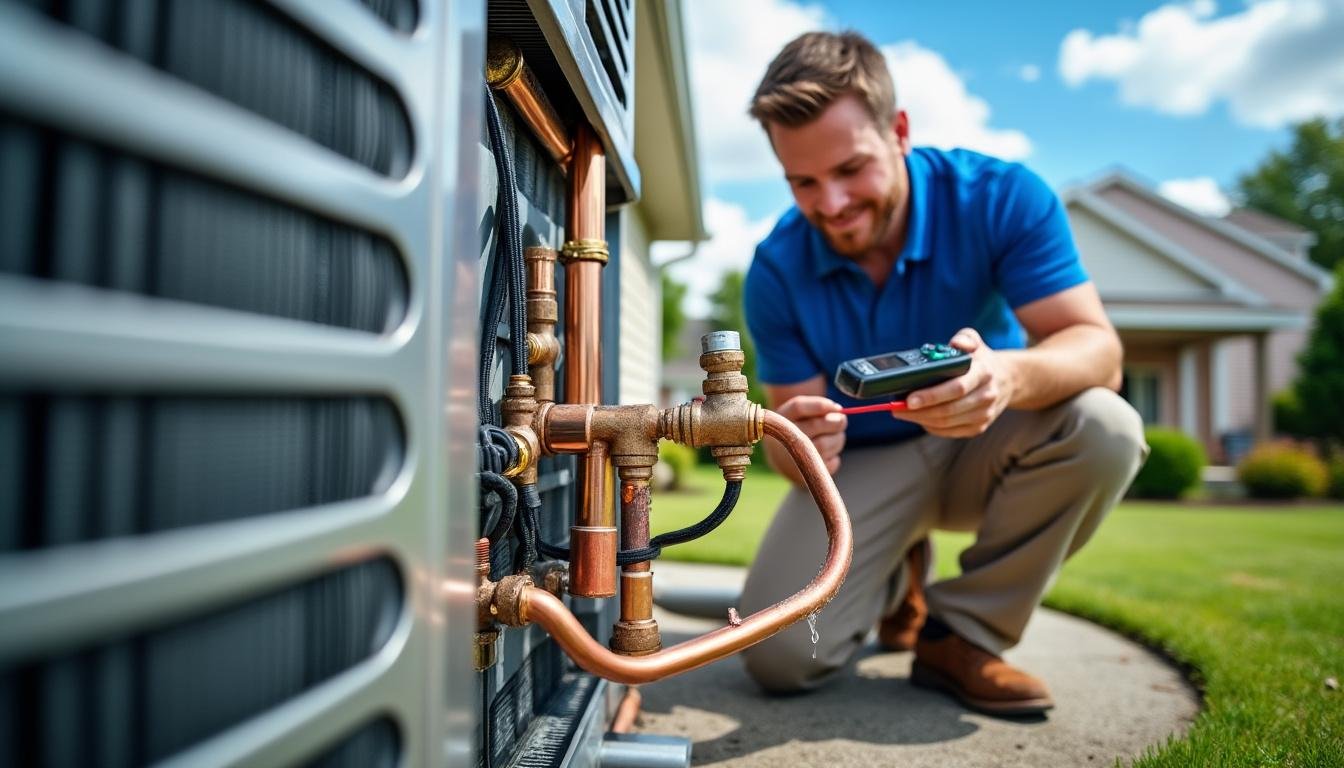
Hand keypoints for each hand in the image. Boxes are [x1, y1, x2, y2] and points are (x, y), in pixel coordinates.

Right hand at [776, 395, 846, 474]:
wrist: (780, 457)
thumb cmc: (796, 429)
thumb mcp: (798, 414)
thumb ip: (816, 407)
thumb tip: (838, 410)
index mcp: (779, 420)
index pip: (798, 407)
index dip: (821, 405)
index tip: (838, 407)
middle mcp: (783, 439)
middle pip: (816, 425)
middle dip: (837, 421)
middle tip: (842, 420)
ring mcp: (794, 458)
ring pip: (826, 444)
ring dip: (838, 439)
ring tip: (835, 437)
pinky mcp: (804, 476)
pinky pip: (832, 462)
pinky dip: (835, 456)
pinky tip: (827, 454)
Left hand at [894, 328, 1015, 437]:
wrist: (1006, 380)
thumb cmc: (981, 360)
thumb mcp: (975, 342)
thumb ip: (965, 338)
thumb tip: (956, 343)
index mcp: (983, 373)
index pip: (957, 388)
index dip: (932, 395)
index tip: (909, 398)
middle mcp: (986, 396)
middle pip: (948, 410)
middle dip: (919, 411)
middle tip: (897, 407)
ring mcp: (984, 414)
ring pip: (947, 423)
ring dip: (920, 420)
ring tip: (902, 412)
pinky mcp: (979, 427)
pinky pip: (950, 432)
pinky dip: (931, 427)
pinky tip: (919, 419)